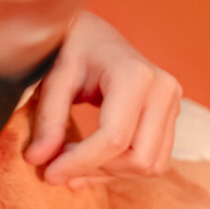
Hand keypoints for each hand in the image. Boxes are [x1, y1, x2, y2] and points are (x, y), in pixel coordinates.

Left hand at [25, 11, 182, 186]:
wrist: (94, 35)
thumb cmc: (72, 50)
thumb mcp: (54, 80)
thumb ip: (48, 120)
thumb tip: (37, 160)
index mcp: (135, 76)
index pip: (113, 138)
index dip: (79, 163)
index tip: (48, 173)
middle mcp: (163, 89)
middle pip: (138, 158)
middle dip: (96, 169)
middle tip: (57, 168)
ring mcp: (172, 103)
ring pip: (149, 164)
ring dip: (109, 173)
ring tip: (71, 168)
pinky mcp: (170, 115)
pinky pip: (153, 159)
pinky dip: (121, 169)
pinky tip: (89, 165)